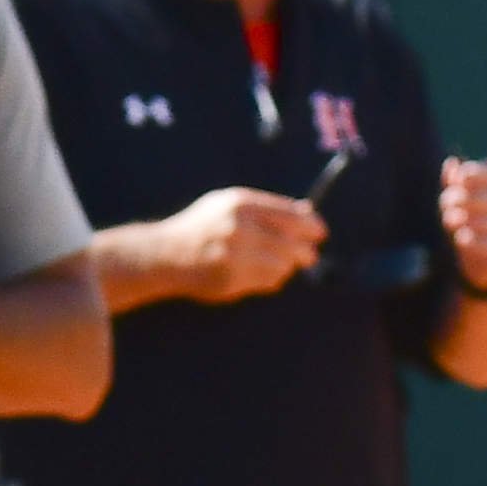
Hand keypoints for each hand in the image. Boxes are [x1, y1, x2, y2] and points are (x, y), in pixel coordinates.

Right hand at [148, 184, 323, 303]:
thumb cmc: (203, 226)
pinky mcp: (232, 278)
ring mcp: (234, 254)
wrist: (166, 253)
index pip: (290, 215)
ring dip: (285, 267)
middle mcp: (238, 227)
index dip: (311, 225)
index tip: (320, 232)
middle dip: (305, 251)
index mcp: (240, 204)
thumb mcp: (229, 205)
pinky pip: (268, 282)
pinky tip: (260, 274)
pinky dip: (271, 280)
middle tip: (308, 256)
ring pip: (283, 265)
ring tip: (275, 264)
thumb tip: (308, 212)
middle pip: (291, 243)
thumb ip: (267, 207)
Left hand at [441, 155, 486, 292]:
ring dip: (472, 221)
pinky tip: (461, 238)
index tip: (461, 180)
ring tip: (450, 220)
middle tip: (448, 204)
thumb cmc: (471, 213)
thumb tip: (452, 163)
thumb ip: (457, 179)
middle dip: (473, 199)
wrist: (483, 257)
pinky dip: (479, 242)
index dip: (484, 174)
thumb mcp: (461, 193)